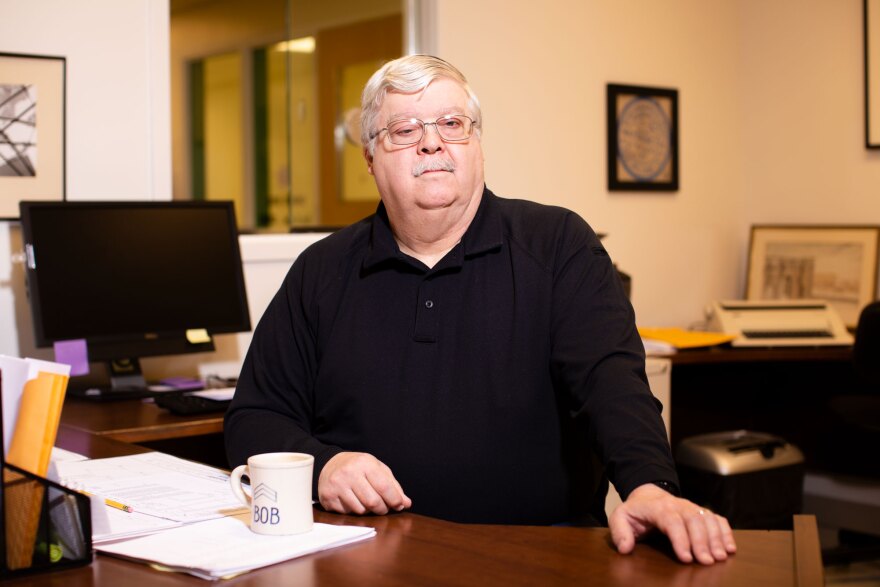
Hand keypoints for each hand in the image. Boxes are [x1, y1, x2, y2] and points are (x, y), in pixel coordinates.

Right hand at [318, 452, 411, 514]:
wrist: (329, 464)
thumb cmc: (358, 467)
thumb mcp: (377, 469)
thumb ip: (393, 485)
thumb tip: (406, 503)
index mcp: (364, 463)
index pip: (383, 486)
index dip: (394, 499)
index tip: (399, 505)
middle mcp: (349, 473)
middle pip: (373, 502)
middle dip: (382, 509)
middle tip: (384, 508)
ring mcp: (337, 486)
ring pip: (360, 510)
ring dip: (368, 511)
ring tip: (366, 501)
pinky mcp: (328, 498)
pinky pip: (348, 513)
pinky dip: (354, 511)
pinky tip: (353, 501)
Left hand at [609, 483, 736, 564]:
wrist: (648, 496)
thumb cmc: (635, 512)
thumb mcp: (619, 518)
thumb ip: (619, 532)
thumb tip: (625, 548)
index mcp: (658, 507)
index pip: (671, 520)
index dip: (680, 539)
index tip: (686, 558)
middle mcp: (678, 505)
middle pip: (693, 520)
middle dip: (701, 541)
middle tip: (707, 562)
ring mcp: (692, 507)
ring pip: (708, 518)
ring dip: (716, 538)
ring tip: (720, 557)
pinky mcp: (701, 512)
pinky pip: (717, 519)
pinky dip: (725, 532)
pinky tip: (730, 548)